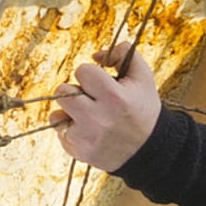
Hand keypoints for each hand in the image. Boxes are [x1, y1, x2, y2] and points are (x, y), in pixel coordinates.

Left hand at [48, 40, 161, 173]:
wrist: (149, 149)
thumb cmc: (143, 109)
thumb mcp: (143, 77)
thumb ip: (123, 53)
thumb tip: (96, 56)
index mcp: (114, 97)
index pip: (82, 71)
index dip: (90, 75)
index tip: (100, 84)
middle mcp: (98, 118)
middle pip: (62, 91)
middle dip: (75, 91)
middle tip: (91, 98)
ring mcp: (86, 138)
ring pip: (56, 113)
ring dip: (70, 111)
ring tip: (88, 114)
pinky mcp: (79, 152)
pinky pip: (59, 132)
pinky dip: (69, 129)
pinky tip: (88, 130)